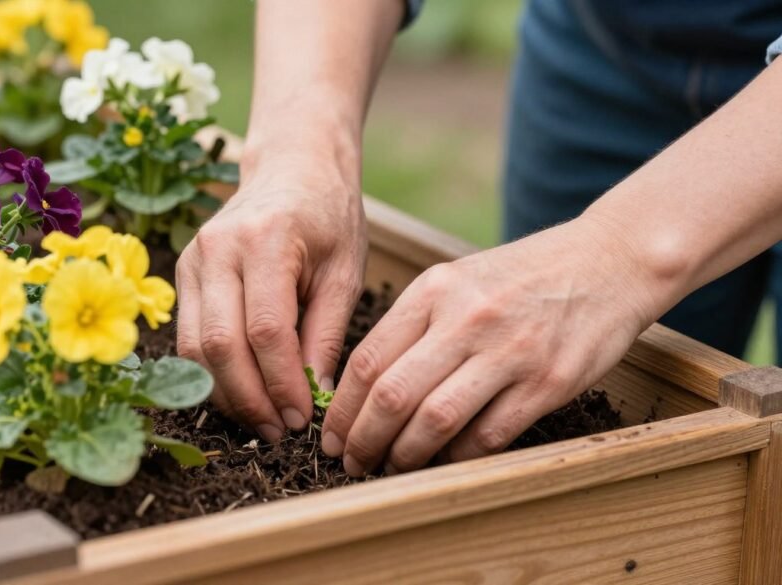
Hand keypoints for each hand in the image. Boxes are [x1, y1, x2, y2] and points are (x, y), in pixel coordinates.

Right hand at [176, 162, 366, 440]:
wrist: (293, 167)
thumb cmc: (328, 216)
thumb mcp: (344, 272)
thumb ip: (326, 335)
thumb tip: (314, 398)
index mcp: (266, 240)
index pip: (265, 330)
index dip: (282, 383)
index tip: (304, 418)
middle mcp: (217, 248)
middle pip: (221, 344)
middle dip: (250, 399)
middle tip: (280, 431)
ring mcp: (192, 259)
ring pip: (195, 347)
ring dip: (226, 394)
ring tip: (262, 420)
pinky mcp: (182, 273)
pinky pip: (190, 336)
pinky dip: (213, 373)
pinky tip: (242, 393)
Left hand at [321, 214, 663, 474]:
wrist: (609, 261)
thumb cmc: (522, 277)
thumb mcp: (458, 279)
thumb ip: (414, 325)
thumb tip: (364, 389)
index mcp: (434, 290)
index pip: (367, 360)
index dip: (341, 409)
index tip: (331, 436)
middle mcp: (467, 319)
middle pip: (393, 395)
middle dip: (362, 440)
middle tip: (353, 462)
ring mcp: (510, 351)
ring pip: (436, 420)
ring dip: (405, 456)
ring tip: (392, 468)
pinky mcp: (549, 381)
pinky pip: (489, 435)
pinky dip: (459, 457)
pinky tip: (446, 461)